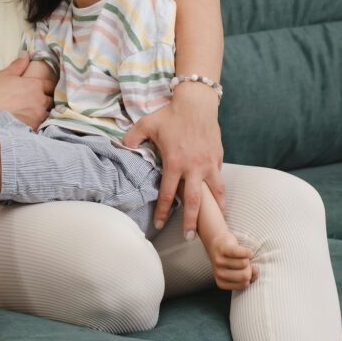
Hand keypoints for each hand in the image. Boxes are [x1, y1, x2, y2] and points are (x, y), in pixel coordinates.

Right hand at [0, 54, 53, 129]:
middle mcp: (40, 100)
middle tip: (36, 100)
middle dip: (45, 98)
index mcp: (35, 85)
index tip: (42, 87)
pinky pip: (42, 124)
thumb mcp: (5, 75)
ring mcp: (38, 115)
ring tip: (32, 112)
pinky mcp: (34, 127)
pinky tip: (29, 121)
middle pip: (50, 99)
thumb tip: (26, 55)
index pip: (50, 84)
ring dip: (42, 111)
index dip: (46, 85)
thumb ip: (18, 65)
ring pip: (47, 112)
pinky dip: (37, 122)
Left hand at [123, 82, 224, 238]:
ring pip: (215, 193)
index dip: (163, 211)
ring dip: (215, 210)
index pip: (167, 194)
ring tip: (216, 224)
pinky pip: (219, 178)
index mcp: (175, 163)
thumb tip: (121, 147)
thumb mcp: (147, 124)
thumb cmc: (171, 114)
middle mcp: (193, 167)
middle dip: (191, 222)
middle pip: (194, 202)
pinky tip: (219, 200)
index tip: (161, 225)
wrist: (197, 103)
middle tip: (188, 237)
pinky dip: (219, 191)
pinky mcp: (218, 158)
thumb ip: (132, 137)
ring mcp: (208, 163)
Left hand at [207, 232, 258, 290]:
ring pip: (244, 263)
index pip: (244, 284)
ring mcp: (219, 261)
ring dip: (246, 258)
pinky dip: (248, 252)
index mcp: (221, 282)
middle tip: (243, 262)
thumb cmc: (230, 260)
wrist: (216, 243)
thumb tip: (255, 270)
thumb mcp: (239, 272)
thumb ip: (250, 276)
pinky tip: (246, 251)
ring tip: (240, 256)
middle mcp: (219, 273)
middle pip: (245, 275)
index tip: (242, 270)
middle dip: (249, 268)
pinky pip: (242, 252)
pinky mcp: (223, 249)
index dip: (248, 277)